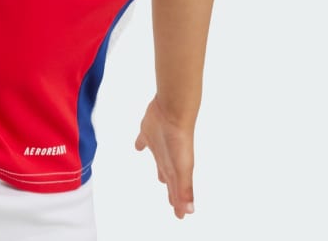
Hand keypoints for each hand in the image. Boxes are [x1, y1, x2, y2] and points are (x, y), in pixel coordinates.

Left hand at [135, 96, 195, 218]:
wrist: (173, 111)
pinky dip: (141, 144)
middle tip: (172, 202)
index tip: (179, 215)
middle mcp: (168, 159)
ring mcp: (159, 144)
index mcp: (175, 170)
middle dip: (171, 191)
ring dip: (161, 171)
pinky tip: (138, 146)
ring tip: (160, 179)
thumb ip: (185, 189)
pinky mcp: (148, 131)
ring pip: (160, 162)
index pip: (176, 191)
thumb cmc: (179, 140)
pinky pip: (143, 140)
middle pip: (170, 179)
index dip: (178, 203)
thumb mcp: (183, 168)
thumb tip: (189, 212)